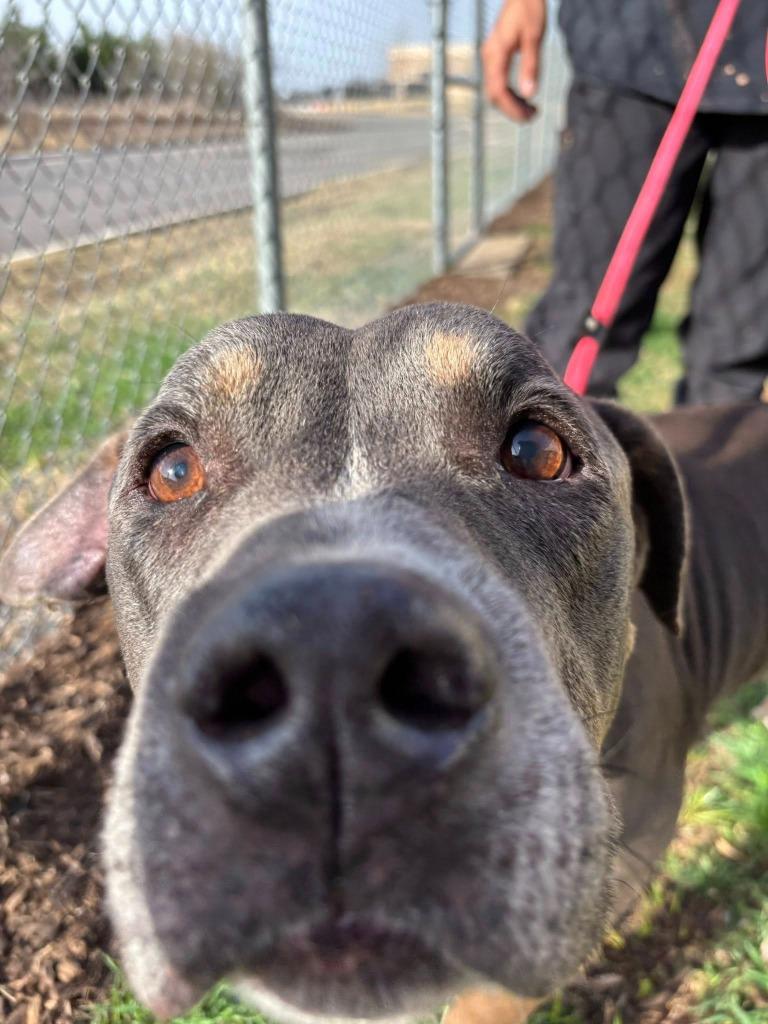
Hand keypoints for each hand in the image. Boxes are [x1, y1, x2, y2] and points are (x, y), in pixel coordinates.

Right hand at [482, 0, 546, 120]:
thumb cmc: (529, 9)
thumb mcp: (534, 38)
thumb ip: (531, 67)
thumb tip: (531, 95)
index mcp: (495, 54)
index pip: (498, 92)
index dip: (512, 109)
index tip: (528, 117)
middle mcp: (489, 57)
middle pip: (494, 95)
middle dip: (512, 109)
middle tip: (533, 116)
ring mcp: (490, 57)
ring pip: (495, 91)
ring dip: (511, 104)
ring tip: (531, 110)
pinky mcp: (495, 56)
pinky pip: (498, 82)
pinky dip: (510, 94)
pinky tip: (524, 97)